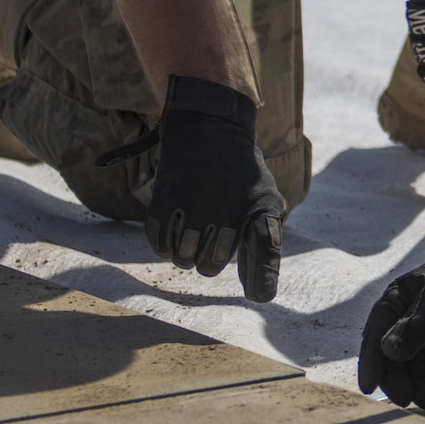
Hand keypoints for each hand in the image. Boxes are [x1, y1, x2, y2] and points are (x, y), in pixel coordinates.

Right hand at [122, 75, 284, 299]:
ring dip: (184, 255)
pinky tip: (172, 233)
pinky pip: (159, 243)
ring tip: (189, 234)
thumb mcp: (264, 198)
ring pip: (183, 258)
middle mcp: (228, 207)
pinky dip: (163, 245)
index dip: (263, 276)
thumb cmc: (240, 174)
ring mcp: (195, 202)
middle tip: (206, 240)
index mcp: (258, 207)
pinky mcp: (166, 197)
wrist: (211, 126)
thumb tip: (261, 294)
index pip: (265, 248)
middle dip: (207, 261)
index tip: (259, 297)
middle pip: (211, 265)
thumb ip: (265, 241)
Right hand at [358, 244, 424, 408]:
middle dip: (398, 379)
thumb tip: (387, 351)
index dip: (370, 361)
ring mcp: (424, 334)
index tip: (369, 386)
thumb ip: (415, 324)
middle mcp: (405, 319)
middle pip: (393, 356)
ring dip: (418, 385)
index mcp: (396, 301)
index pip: (376, 334)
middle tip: (406, 399)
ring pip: (413, 366)